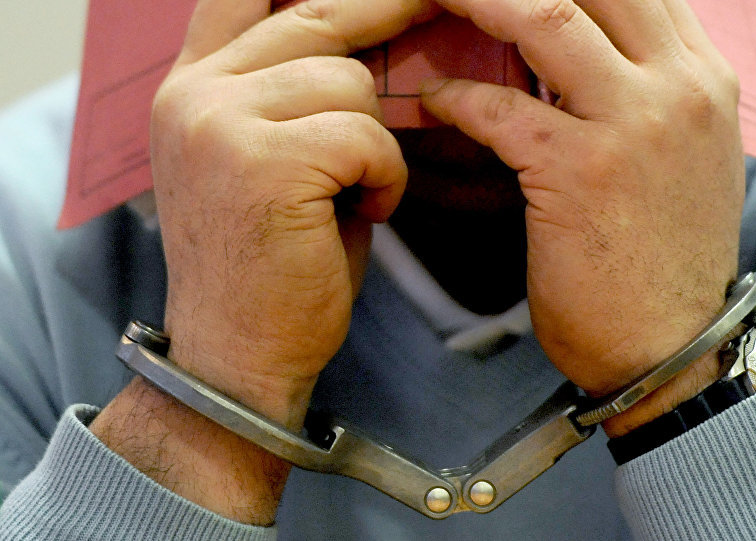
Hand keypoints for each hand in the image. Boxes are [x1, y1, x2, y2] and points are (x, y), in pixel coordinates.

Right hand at [150, 0, 437, 426]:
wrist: (239, 357)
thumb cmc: (273, 264)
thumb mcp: (266, 161)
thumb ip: (291, 94)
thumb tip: (362, 41)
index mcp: (190, 88)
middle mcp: (194, 94)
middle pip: (316, 17)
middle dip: (387, 15)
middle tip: (436, 4)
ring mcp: (221, 123)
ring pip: (352, 82)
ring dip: (378, 138)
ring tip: (360, 190)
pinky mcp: (264, 163)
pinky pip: (368, 136)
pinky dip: (386, 175)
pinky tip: (367, 211)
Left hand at [420, 0, 743, 435]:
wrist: (674, 347)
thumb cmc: (667, 258)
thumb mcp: (686, 156)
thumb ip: (650, 91)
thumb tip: (588, 50)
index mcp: (705, 76)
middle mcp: (681, 86)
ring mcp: (637, 124)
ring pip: (545, 12)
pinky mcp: (584, 171)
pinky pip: (502, 108)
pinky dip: (456, 98)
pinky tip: (434, 102)